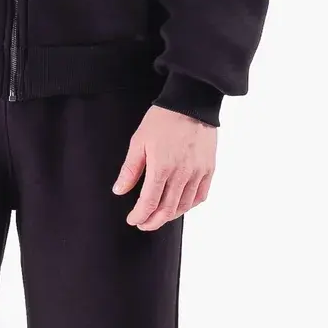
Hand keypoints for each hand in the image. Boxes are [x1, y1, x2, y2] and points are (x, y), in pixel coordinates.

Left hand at [112, 104, 216, 230]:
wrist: (191, 103)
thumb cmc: (163, 120)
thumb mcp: (139, 141)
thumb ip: (130, 170)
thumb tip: (119, 190)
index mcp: (162, 167)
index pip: (149, 203)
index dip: (139, 215)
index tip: (133, 219)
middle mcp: (182, 174)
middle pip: (167, 210)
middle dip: (153, 221)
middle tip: (143, 224)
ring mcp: (198, 173)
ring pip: (184, 206)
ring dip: (169, 216)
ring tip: (158, 217)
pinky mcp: (209, 169)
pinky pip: (200, 196)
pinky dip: (188, 206)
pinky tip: (179, 206)